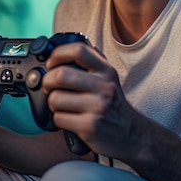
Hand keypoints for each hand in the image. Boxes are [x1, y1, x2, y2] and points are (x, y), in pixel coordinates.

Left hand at [42, 42, 141, 158]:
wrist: (132, 134)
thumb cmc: (115, 106)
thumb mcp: (111, 80)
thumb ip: (97, 62)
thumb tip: (84, 45)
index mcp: (106, 71)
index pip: (78, 51)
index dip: (58, 54)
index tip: (51, 62)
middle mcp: (103, 86)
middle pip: (61, 75)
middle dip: (47, 81)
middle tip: (49, 86)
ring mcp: (96, 107)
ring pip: (55, 99)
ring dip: (52, 103)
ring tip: (62, 105)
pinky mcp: (89, 126)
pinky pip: (58, 118)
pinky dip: (58, 119)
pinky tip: (69, 119)